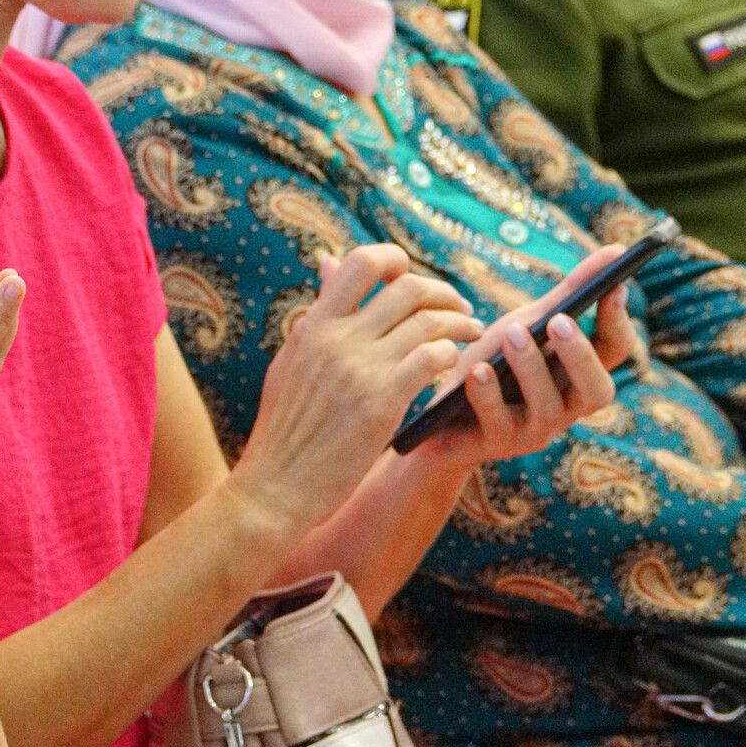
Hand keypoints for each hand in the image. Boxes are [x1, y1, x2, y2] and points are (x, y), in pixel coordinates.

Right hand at [230, 244, 483, 534]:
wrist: (275, 486)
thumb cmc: (285, 432)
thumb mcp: (290, 363)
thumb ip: (317, 315)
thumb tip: (327, 261)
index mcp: (312, 326)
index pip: (362, 262)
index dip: (396, 261)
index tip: (411, 279)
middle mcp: (335, 338)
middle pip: (408, 287)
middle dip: (444, 293)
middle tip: (459, 308)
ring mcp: (359, 368)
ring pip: (430, 321)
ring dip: (460, 323)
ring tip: (471, 334)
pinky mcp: (382, 401)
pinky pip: (434, 356)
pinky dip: (451, 354)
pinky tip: (451, 367)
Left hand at [416, 246, 637, 469]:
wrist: (440, 422)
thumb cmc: (494, 366)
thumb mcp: (527, 325)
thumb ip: (568, 294)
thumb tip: (616, 249)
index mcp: (579, 375)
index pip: (615, 352)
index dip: (618, 322)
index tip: (614, 288)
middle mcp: (567, 407)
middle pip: (597, 390)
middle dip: (580, 355)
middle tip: (559, 321)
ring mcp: (534, 430)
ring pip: (547, 406)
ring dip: (530, 367)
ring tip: (511, 333)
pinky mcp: (497, 444)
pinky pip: (497, 420)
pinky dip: (487, 392)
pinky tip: (476, 369)